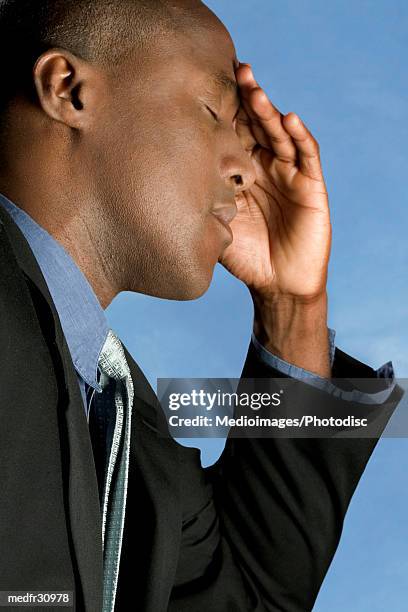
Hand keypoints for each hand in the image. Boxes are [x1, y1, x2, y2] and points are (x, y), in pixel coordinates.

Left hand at [219, 62, 331, 303]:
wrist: (277, 284)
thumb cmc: (246, 257)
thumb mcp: (218, 225)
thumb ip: (202, 202)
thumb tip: (164, 183)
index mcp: (243, 172)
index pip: (235, 134)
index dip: (225, 111)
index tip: (206, 85)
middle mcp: (267, 167)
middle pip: (257, 126)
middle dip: (247, 99)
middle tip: (233, 71)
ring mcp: (290, 174)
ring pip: (280, 135)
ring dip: (269, 111)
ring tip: (254, 90)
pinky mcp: (312, 186)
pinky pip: (307, 156)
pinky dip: (300, 137)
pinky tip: (288, 120)